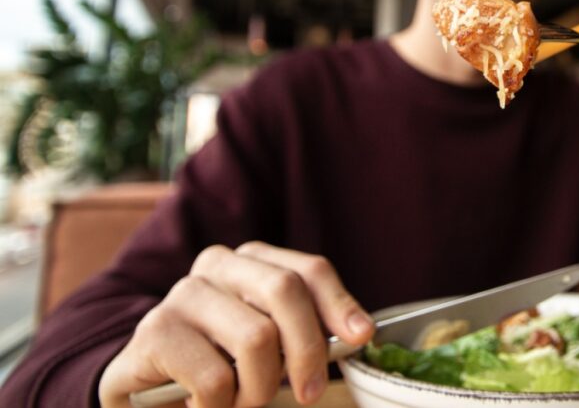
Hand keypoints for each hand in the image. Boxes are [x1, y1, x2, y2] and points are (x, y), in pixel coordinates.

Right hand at [98, 242, 373, 407]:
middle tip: (311, 393)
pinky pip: (215, 377)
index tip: (361, 337)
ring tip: (243, 404)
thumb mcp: (266, 344)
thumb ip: (302, 332)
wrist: (143, 395)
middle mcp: (217, 265)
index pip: (308, 270)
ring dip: (260, 389)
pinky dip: (221, 406)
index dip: (339, 303)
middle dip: (308, 348)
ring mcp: (182, 294)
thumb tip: (359, 334)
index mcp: (251, 259)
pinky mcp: (154, 331)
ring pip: (256, 338)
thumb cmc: (217, 366)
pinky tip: (204, 407)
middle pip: (284, 291)